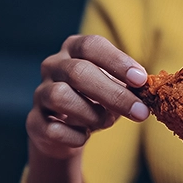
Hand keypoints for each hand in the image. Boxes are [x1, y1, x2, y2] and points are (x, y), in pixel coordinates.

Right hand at [26, 35, 149, 159]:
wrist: (66, 131)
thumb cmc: (97, 101)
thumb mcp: (116, 88)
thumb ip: (130, 86)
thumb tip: (148, 90)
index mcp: (74, 49)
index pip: (92, 46)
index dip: (117, 62)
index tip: (141, 80)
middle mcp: (53, 66)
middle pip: (78, 72)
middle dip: (114, 94)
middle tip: (140, 112)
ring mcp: (41, 93)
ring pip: (60, 96)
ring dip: (91, 113)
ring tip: (106, 121)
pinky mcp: (34, 121)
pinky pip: (52, 128)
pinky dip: (75, 136)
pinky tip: (84, 136)